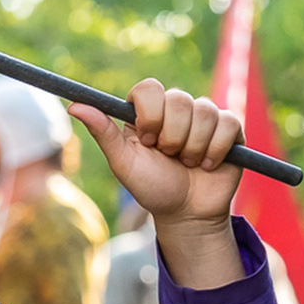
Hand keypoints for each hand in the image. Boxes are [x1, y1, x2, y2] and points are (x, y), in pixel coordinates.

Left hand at [71, 81, 242, 288]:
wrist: (186, 214)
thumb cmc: (152, 188)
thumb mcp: (124, 164)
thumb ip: (103, 133)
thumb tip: (74, 105)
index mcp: (147, 112)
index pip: (148, 88)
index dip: (150, 114)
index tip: (148, 141)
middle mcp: (175, 109)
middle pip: (179, 99)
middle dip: (172, 138)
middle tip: (169, 157)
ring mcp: (204, 116)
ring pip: (204, 112)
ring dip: (193, 148)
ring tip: (188, 164)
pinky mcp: (229, 128)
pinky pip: (227, 123)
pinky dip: (215, 151)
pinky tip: (208, 164)